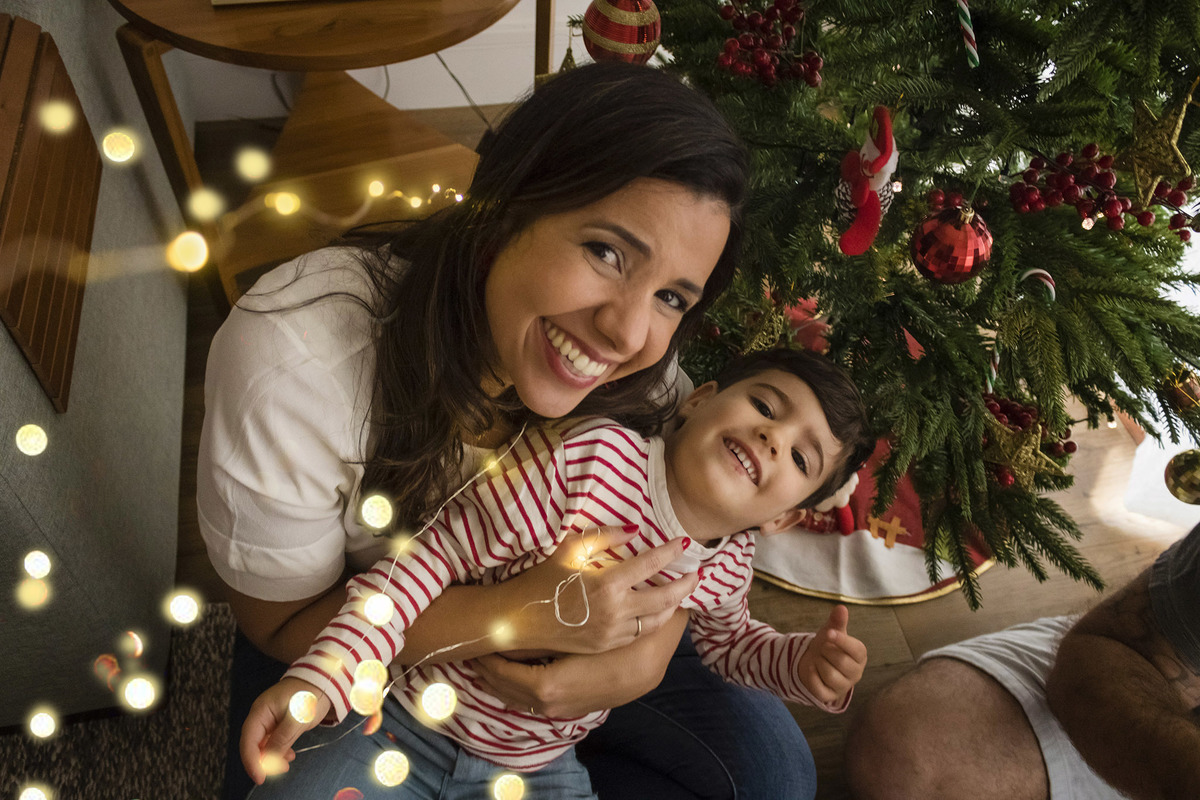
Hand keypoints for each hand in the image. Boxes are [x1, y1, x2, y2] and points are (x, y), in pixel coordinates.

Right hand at [240, 676, 329, 784]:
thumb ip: (282, 739)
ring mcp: (269, 719)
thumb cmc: (311, 693)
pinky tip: (290, 755)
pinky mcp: (278, 722)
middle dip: (263, 760)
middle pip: (253, 744)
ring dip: (272, 757)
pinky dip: (279, 750)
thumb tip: (268, 759)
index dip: (251, 761)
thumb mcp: (298, 718)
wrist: (325, 680)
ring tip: (288, 762)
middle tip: (279, 770)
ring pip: (263, 744)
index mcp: (261, 710)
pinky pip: (273, 741)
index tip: (260, 777)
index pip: (248, 740)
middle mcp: (261, 715)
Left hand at [473, 607, 689, 717]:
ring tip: (484, 661)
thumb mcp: (577, 625)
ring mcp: (558, 708)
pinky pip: (530, 700)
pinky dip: (516, 688)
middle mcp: (547, 702)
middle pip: (503, 688)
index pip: (500, 673)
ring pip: (515, 697)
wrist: (645, 665)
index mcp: (545, 684)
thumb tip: (512, 614)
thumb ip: (545, 623)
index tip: (474, 641)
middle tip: (470, 652)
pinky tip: (512, 674)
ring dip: (498, 681)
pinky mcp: (569, 707)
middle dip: (486, 670)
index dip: (484, 656)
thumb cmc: (611, 641)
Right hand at [506, 526, 697, 653]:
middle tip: (697, 573)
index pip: (650, 564)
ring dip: (674, 605)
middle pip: (665, 597)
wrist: (517, 621)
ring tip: (682, 592)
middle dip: (685, 584)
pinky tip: (657, 611)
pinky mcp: (606, 645)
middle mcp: (615, 611)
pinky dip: (654, 621)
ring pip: (657, 620)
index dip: (670, 552)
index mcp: (607, 583)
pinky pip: (639, 633)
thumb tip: (632, 531)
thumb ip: (602, 537)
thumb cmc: (540, 580)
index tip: (684, 543)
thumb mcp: (569, 550)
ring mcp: (612, 632)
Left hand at [796, 605, 867, 706]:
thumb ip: (837, 622)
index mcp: (860, 656)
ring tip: (819, 659)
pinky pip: (818, 687)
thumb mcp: (831, 631)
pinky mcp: (830, 697)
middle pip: (841, 661)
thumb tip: (841, 608)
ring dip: (818, 663)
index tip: (828, 633)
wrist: (813, 662)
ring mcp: (844, 686)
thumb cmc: (827, 645)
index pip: (856, 649)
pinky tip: (812, 669)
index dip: (841, 640)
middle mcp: (856, 673)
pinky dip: (811, 675)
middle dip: (826, 651)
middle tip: (823, 649)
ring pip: (830, 675)